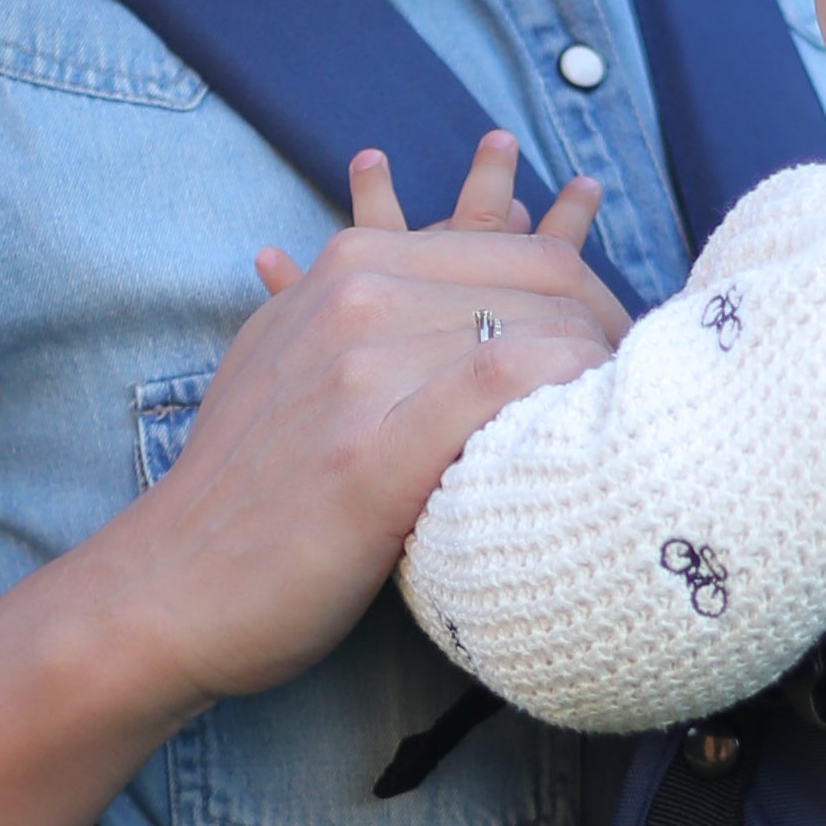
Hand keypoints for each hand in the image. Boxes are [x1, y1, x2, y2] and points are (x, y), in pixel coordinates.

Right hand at [120, 130, 619, 706]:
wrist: (171, 584)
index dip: (587, 282)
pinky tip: (601, 417)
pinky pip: (500, 382)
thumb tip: (469, 269)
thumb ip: (368, 311)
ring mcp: (362, 371)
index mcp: (347, 268)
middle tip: (655, 366)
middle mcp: (356, 298)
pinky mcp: (370, 452)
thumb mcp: (296, 359)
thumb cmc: (251, 490)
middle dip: (612, 317)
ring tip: (651, 394)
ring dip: (607, 359)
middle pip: (536, 276)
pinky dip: (561, 388)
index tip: (620, 329)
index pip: (510, 241)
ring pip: (531, 322)